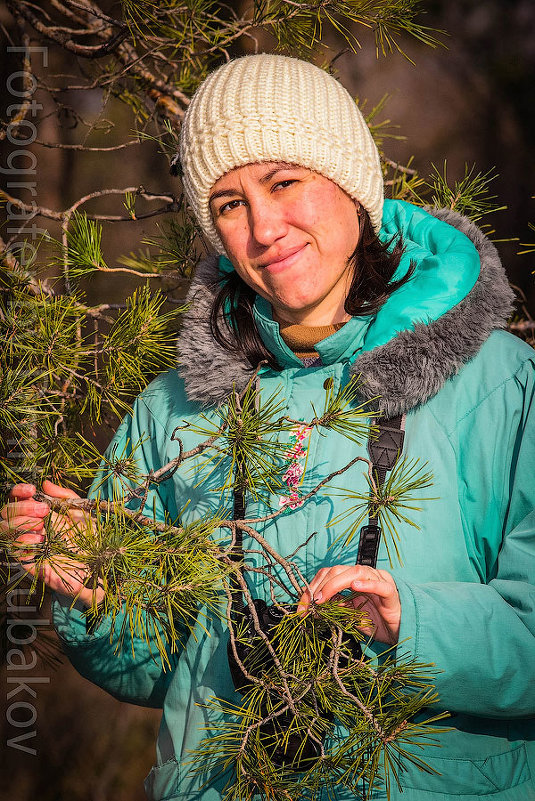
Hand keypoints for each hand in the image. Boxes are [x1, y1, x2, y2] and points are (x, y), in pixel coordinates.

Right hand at [0, 480, 102, 606]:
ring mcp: (28, 545)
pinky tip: (39, 539)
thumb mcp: (82, 512)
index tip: (31, 490)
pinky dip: (23, 541)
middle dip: (22, 507)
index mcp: (40, 514)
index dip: (18, 491)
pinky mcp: (30, 563)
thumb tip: (45, 484)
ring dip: (19, 522)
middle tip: (44, 510)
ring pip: (4, 530)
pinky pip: (14, 551)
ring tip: (41, 524)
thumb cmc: (91, 538)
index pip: (17, 499)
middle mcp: (30, 528)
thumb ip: (65, 496)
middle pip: (6, 512)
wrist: (99, 565)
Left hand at [298, 564, 400, 644]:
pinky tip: (355, 587)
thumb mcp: (349, 616)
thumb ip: (334, 609)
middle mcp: (364, 576)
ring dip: (335, 585)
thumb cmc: (376, 623)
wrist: (399, 632)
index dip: (312, 589)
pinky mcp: (391, 592)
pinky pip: (380, 585)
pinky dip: (367, 585)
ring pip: (356, 572)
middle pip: (337, 571)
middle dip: (318, 588)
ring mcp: (378, 581)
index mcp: (352, 579)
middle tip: (308, 606)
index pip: (328, 575)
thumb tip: (312, 608)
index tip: (301, 608)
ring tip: (322, 598)